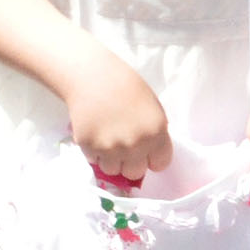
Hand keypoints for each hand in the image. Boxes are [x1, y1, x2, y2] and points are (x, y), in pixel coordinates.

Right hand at [66, 54, 172, 183]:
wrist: (93, 77)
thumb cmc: (126, 87)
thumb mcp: (153, 109)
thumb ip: (154, 134)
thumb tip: (149, 156)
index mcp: (156, 133)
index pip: (160, 164)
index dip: (152, 158)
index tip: (146, 152)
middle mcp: (135, 145)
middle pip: (134, 173)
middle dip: (130, 162)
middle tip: (123, 146)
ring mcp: (111, 148)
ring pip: (112, 170)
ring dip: (110, 159)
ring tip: (107, 139)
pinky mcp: (89, 147)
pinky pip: (94, 160)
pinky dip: (94, 151)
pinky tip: (96, 133)